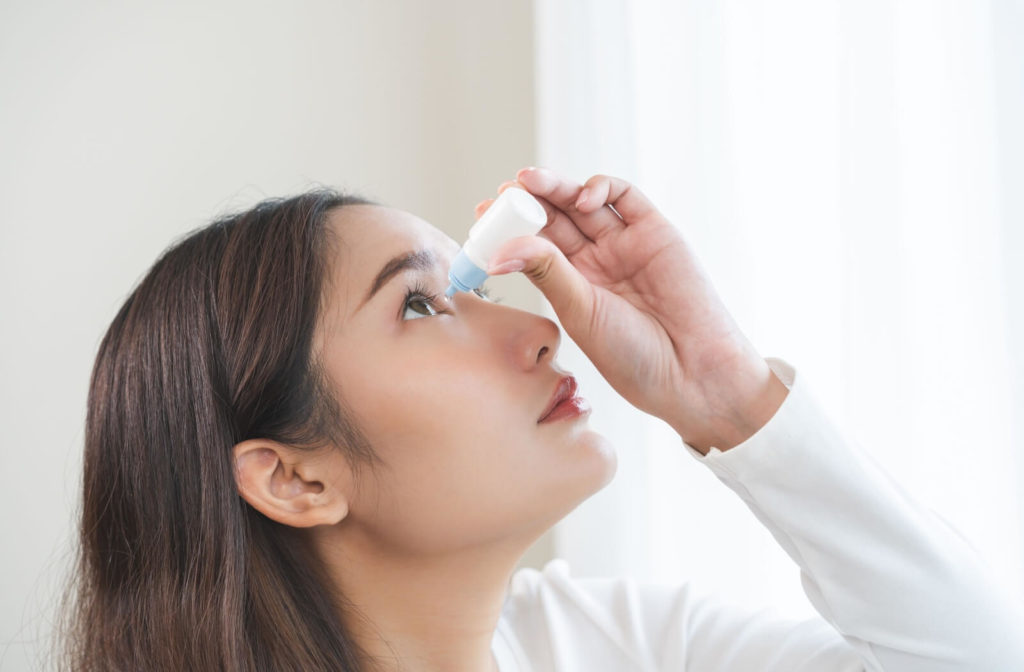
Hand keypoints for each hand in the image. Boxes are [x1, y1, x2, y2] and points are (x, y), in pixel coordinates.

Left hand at [479, 167, 787, 452]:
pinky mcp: (655, 230)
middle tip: (502, 193)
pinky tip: (580, 199)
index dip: (508, 229)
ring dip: (555, 187)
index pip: (532, 246)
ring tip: (529, 181)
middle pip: (554, 218)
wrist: (693, 372)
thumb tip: (500, 249)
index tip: (481, 219)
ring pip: (582, 203)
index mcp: (571, 286)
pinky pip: (623, 197)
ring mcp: (625, 243)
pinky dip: (599, 189)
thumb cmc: (634, 356)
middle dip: (526, 201)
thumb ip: (547, 272)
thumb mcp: (579, 312)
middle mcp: (596, 261)